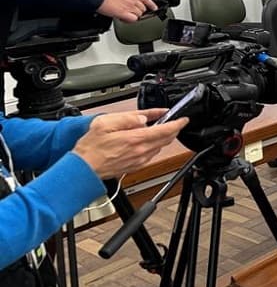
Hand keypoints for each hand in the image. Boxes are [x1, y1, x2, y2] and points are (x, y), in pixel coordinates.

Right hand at [73, 110, 187, 178]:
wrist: (83, 168)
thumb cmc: (91, 147)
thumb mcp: (105, 123)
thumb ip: (128, 118)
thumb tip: (143, 118)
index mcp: (136, 139)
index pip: (165, 130)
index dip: (177, 124)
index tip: (183, 119)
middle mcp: (140, 151)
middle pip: (166, 140)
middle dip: (173, 130)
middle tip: (174, 122)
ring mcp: (139, 160)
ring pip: (160, 148)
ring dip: (163, 138)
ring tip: (160, 129)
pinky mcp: (135, 166)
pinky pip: (151, 155)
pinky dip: (154, 147)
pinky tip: (147, 142)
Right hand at [97, 0, 156, 21]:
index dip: (151, 4)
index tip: (154, 8)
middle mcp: (132, 0)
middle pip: (143, 8)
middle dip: (139, 11)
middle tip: (132, 11)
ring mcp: (128, 7)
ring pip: (138, 15)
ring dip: (134, 16)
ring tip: (126, 15)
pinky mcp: (122, 14)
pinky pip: (132, 19)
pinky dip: (129, 20)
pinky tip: (124, 19)